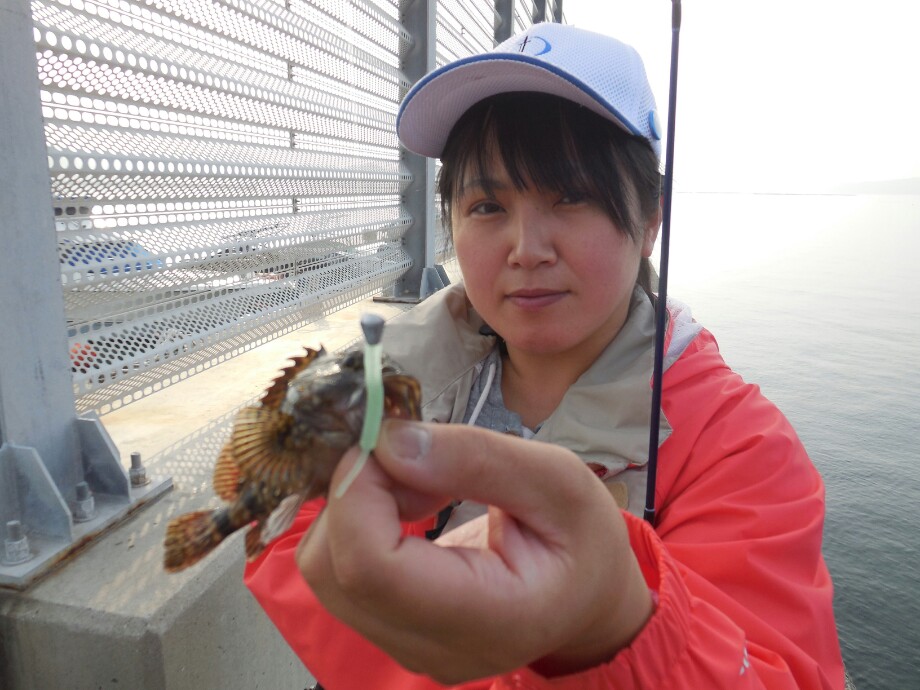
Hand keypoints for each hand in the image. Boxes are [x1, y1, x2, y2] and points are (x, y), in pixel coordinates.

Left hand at [296, 420, 652, 684]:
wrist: (587, 600)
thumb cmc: (583, 540)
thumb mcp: (558, 479)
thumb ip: (478, 458)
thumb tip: (390, 442)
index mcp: (491, 618)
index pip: (371, 568)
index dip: (357, 492)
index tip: (390, 442)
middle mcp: (433, 649)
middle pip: (332, 570)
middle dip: (352, 492)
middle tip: (410, 456)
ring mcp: (404, 647)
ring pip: (323, 570)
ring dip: (352, 505)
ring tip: (418, 482)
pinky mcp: (388, 630)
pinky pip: (337, 572)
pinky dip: (355, 521)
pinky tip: (407, 503)